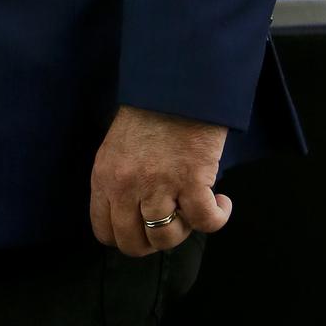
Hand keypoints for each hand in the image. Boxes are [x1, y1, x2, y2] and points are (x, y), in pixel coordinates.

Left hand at [90, 103, 230, 255]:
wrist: (178, 81)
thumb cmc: (150, 109)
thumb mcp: (118, 146)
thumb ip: (120, 181)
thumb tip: (133, 215)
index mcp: (104, 176)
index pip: (104, 231)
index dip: (126, 237)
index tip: (143, 228)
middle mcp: (127, 186)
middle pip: (133, 243)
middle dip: (153, 242)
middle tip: (171, 222)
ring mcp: (159, 185)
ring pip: (166, 237)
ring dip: (184, 229)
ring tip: (194, 207)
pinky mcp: (192, 180)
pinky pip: (205, 222)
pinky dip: (218, 217)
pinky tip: (222, 202)